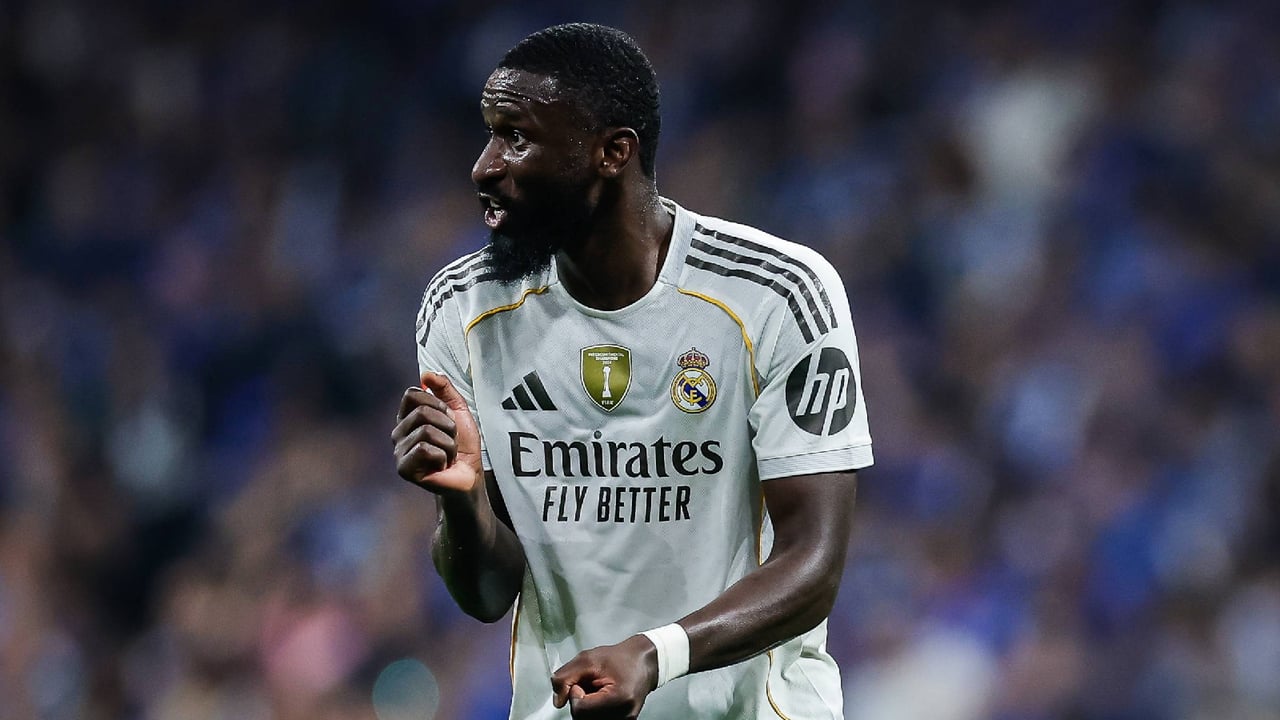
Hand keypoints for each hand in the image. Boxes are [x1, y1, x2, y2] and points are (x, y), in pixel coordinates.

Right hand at [391, 372, 482, 493]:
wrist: (470, 474)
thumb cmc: (463, 445)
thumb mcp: (458, 410)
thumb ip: (444, 388)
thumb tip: (426, 374)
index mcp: (407, 417)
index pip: (413, 394)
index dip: (438, 404)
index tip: (448, 419)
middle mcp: (398, 433)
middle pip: (423, 412)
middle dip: (447, 426)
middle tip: (450, 440)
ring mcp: (399, 451)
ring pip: (427, 431)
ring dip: (448, 443)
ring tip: (447, 455)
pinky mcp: (404, 469)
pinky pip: (426, 449)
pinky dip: (443, 457)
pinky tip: (441, 466)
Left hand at [551, 635, 657, 718]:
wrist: (644, 663)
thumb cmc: (620, 658)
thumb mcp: (588, 658)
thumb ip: (566, 677)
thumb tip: (558, 700)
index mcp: (619, 699)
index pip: (579, 709)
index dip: (574, 694)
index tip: (581, 682)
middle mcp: (624, 716)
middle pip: (582, 719)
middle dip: (579, 702)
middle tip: (588, 685)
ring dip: (585, 707)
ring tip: (595, 691)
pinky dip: (593, 711)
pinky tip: (600, 699)